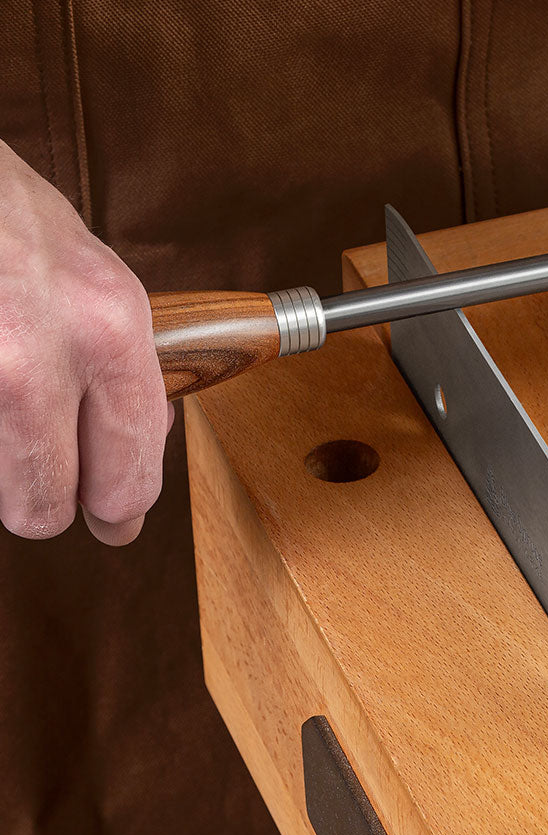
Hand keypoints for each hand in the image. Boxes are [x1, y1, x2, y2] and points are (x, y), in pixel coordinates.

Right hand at [0, 141, 170, 543]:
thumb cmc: (9, 216)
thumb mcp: (99, 278)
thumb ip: (127, 365)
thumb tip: (150, 439)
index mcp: (111, 330)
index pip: (130, 474)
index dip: (122, 511)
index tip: (117, 523)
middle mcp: (37, 355)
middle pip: (41, 508)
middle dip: (42, 503)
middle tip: (42, 484)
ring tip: (5, 410)